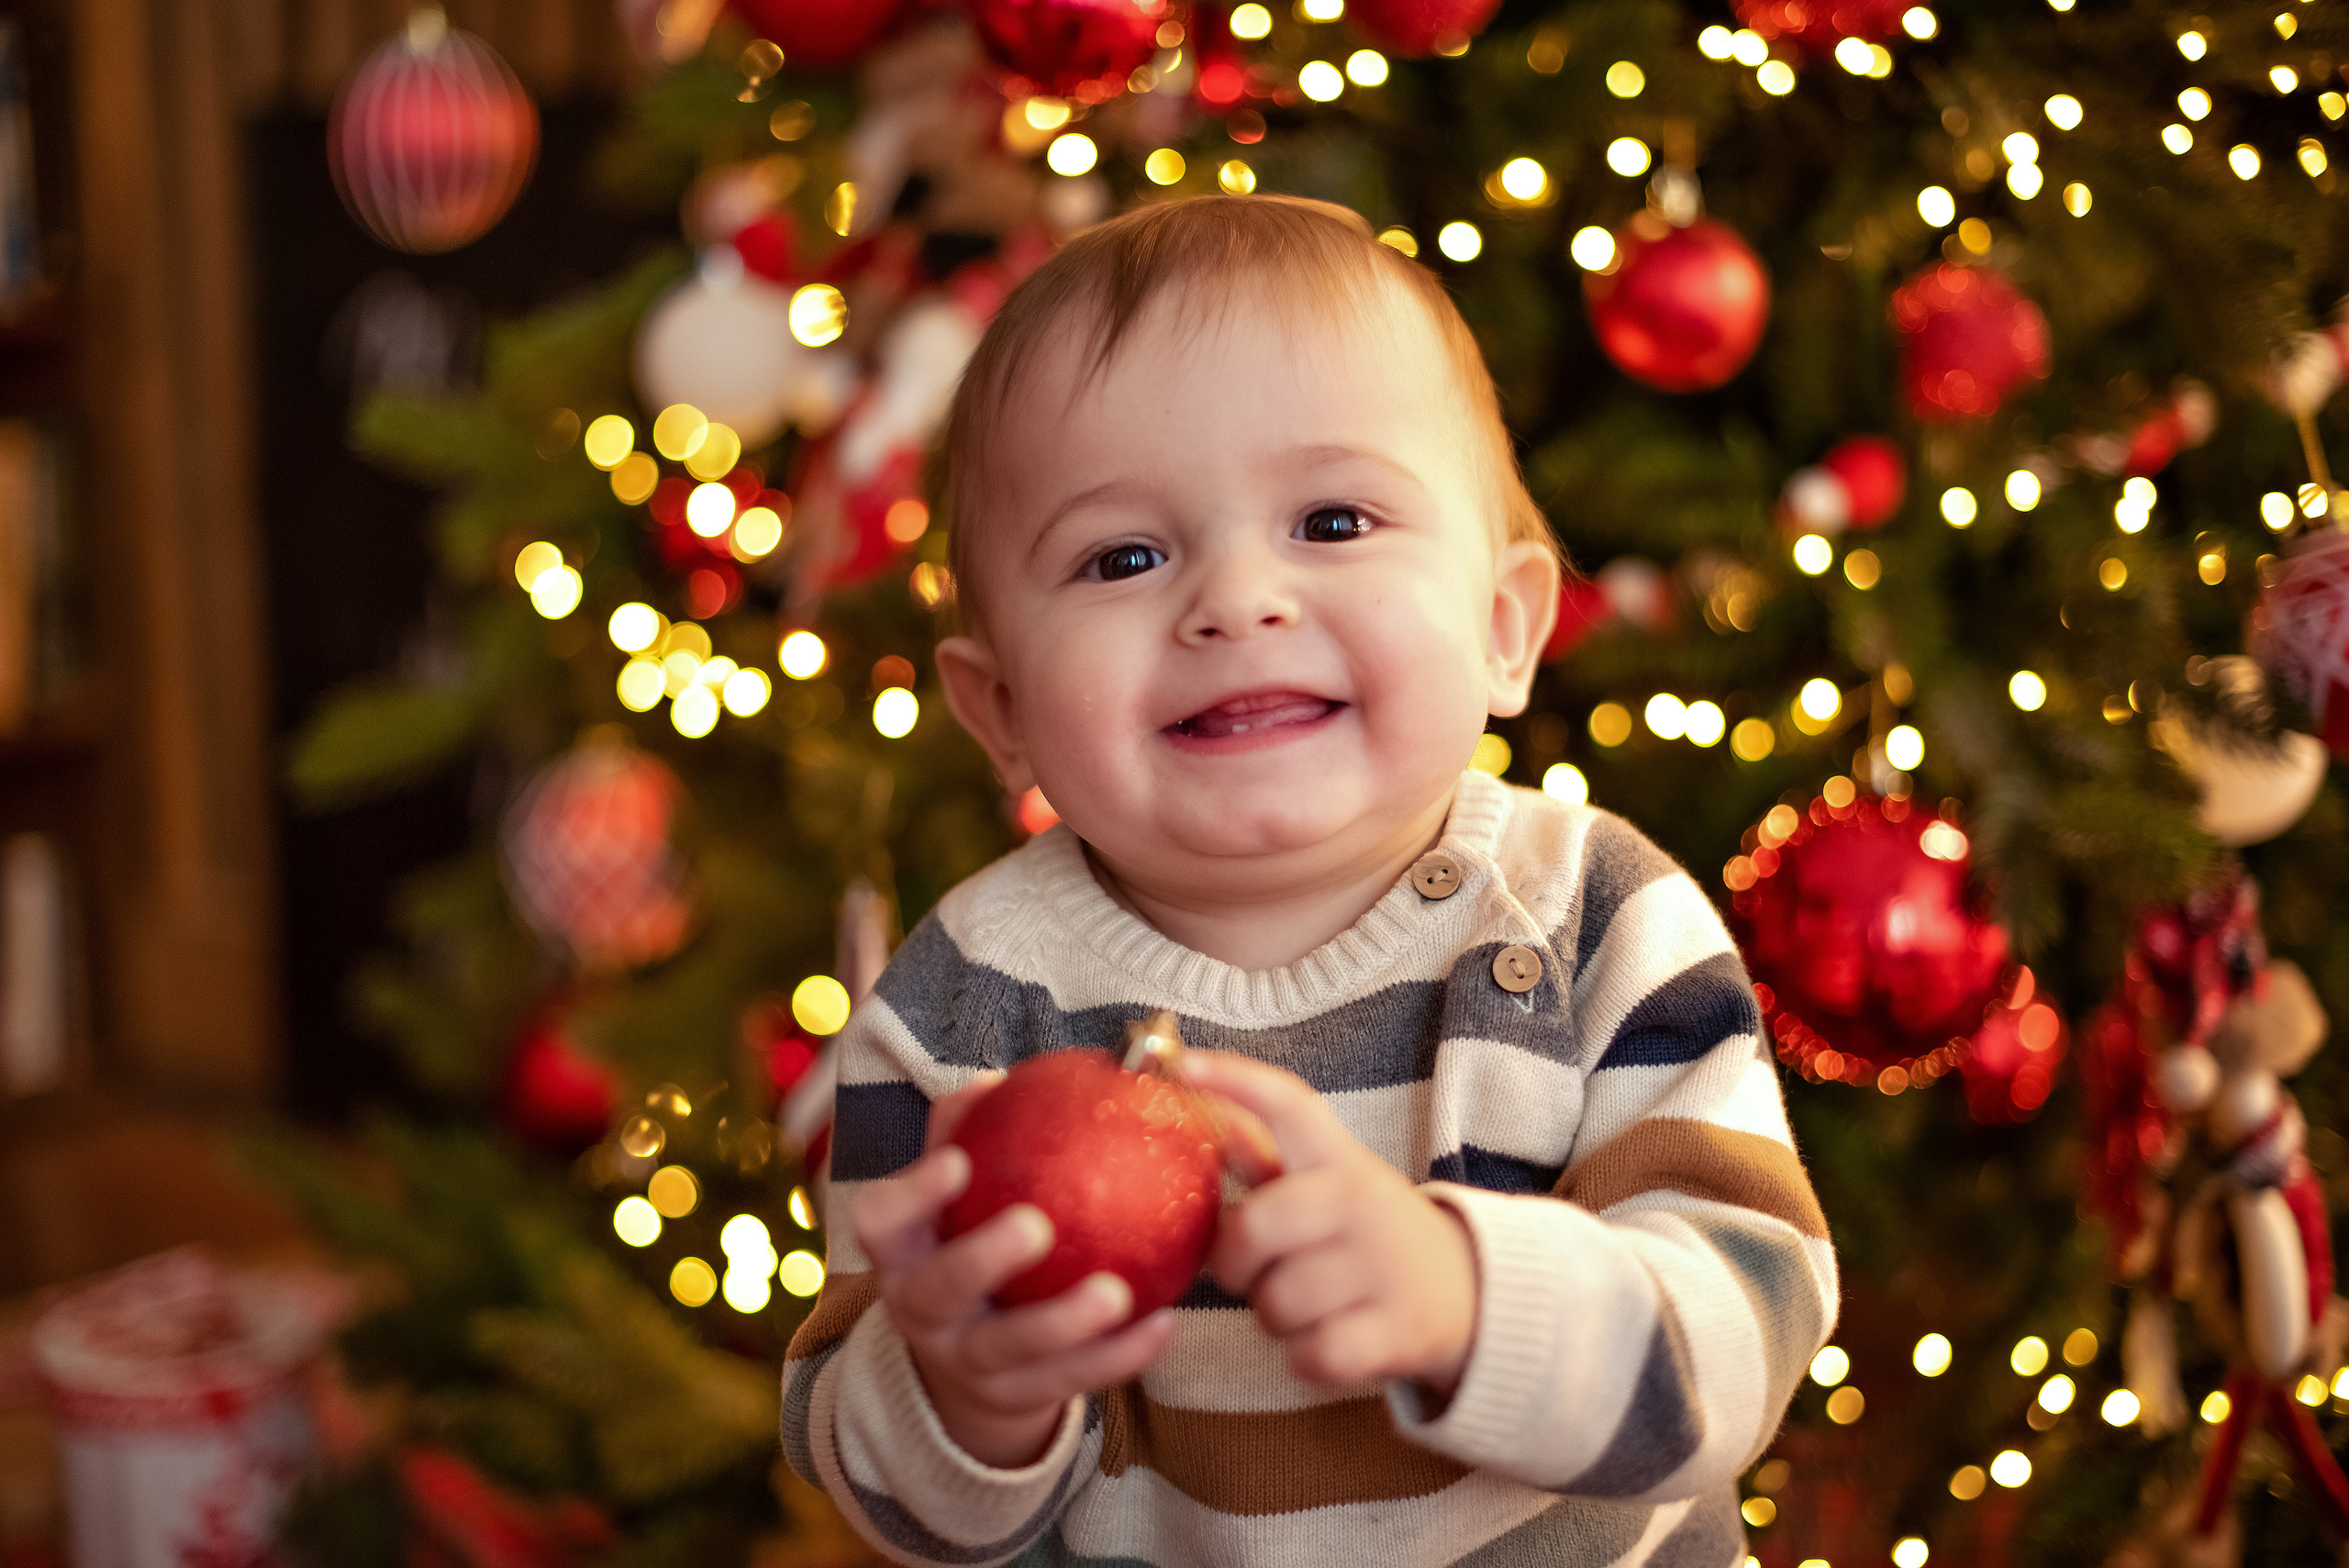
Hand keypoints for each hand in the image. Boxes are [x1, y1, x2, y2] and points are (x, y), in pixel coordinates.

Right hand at [850, 1074, 1179, 1468]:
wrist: (969, 1359)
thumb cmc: (969, 1236)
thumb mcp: (956, 1195)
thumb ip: (973, 1134)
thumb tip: (999, 1080)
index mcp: (899, 1250)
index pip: (880, 1218)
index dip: (912, 1192)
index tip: (958, 1161)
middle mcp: (919, 1308)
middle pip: (939, 1288)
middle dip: (983, 1258)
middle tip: (1037, 1226)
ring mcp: (964, 1361)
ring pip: (1009, 1347)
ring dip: (1064, 1322)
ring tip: (1116, 1292)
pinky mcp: (1015, 1398)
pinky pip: (1070, 1380)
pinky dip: (1119, 1355)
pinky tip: (1164, 1323)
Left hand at [1182, 1051, 1478, 1395]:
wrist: (1474, 1291)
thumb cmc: (1371, 1234)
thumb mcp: (1332, 1185)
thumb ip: (1266, 1156)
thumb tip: (1197, 1107)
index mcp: (1342, 1161)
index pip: (1289, 1105)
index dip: (1231, 1079)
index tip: (1180, 1065)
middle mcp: (1362, 1203)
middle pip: (1256, 1224)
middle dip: (1233, 1260)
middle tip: (1247, 1272)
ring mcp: (1383, 1268)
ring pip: (1276, 1302)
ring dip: (1274, 1315)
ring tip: (1305, 1306)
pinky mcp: (1395, 1332)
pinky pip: (1310, 1353)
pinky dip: (1304, 1357)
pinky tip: (1326, 1340)